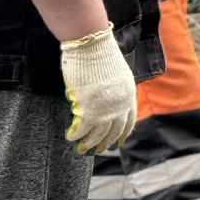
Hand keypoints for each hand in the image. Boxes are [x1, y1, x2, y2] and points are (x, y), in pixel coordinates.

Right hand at [60, 24, 136, 153]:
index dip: (123, 133)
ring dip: (89, 143)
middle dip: (106, 143)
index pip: (129, 120)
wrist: (92, 48)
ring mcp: (105, 110)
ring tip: (82, 148)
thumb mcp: (119, 75)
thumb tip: (108, 100)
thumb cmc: (101, 56)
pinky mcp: (88, 111)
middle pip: (114, 131)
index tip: (119, 142)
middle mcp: (120, 105)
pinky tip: (70, 137)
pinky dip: (75, 135)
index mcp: (129, 95)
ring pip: (98, 134)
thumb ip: (116, 90)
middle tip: (99, 150)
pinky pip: (81, 129)